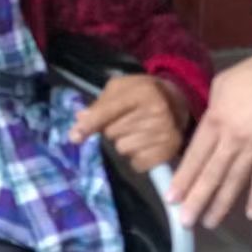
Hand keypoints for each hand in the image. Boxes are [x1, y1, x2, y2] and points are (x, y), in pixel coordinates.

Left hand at [70, 75, 190, 173]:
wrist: (177, 101)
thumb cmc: (142, 93)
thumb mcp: (121, 88)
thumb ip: (100, 103)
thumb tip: (80, 120)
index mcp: (142, 91)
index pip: (109, 111)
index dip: (90, 124)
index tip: (74, 137)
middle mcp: (157, 111)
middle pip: (112, 133)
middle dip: (113, 129)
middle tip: (127, 121)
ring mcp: (165, 132)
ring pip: (123, 149)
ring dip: (125, 143)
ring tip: (138, 131)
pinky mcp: (170, 150)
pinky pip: (137, 163)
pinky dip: (136, 157)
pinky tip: (145, 144)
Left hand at [168, 54, 251, 228]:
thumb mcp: (221, 85)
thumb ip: (213, 109)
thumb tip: (209, 125)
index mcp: (215, 121)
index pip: (195, 156)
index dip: (184, 178)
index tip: (172, 198)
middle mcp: (231, 140)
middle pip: (211, 174)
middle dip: (197, 199)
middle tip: (185, 221)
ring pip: (234, 182)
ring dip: (221, 204)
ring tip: (210, 222)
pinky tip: (250, 213)